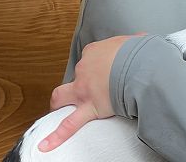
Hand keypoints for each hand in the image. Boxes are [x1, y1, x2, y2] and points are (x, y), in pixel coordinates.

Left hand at [38, 34, 143, 152]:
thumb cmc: (138, 53)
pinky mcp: (89, 108)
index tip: (106, 66)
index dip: (96, 63)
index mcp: (94, 51)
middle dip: (75, 81)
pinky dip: (56, 136)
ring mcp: (84, 89)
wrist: (139, 66)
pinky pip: (70, 125)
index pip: (89, 56)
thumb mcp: (135, 42)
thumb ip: (132, 43)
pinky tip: (45, 145)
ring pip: (61, 96)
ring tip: (57, 109)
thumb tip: (140, 40)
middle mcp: (85, 70)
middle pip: (74, 75)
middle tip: (83, 86)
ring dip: (58, 103)